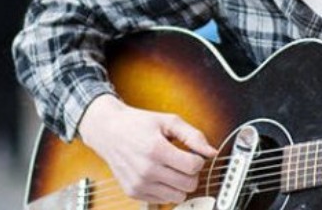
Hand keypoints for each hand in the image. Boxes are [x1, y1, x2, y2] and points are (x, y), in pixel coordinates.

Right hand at [78, 94, 217, 203]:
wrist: (109, 131)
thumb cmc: (140, 124)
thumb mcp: (170, 121)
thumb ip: (194, 136)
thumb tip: (212, 152)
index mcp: (156, 150)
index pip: (193, 166)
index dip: (199, 159)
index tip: (192, 153)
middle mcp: (146, 170)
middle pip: (188, 184)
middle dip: (193, 173)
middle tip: (185, 161)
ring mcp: (139, 184)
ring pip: (178, 197)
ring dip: (181, 184)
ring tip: (174, 168)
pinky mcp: (133, 193)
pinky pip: (163, 200)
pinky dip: (168, 189)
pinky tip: (162, 174)